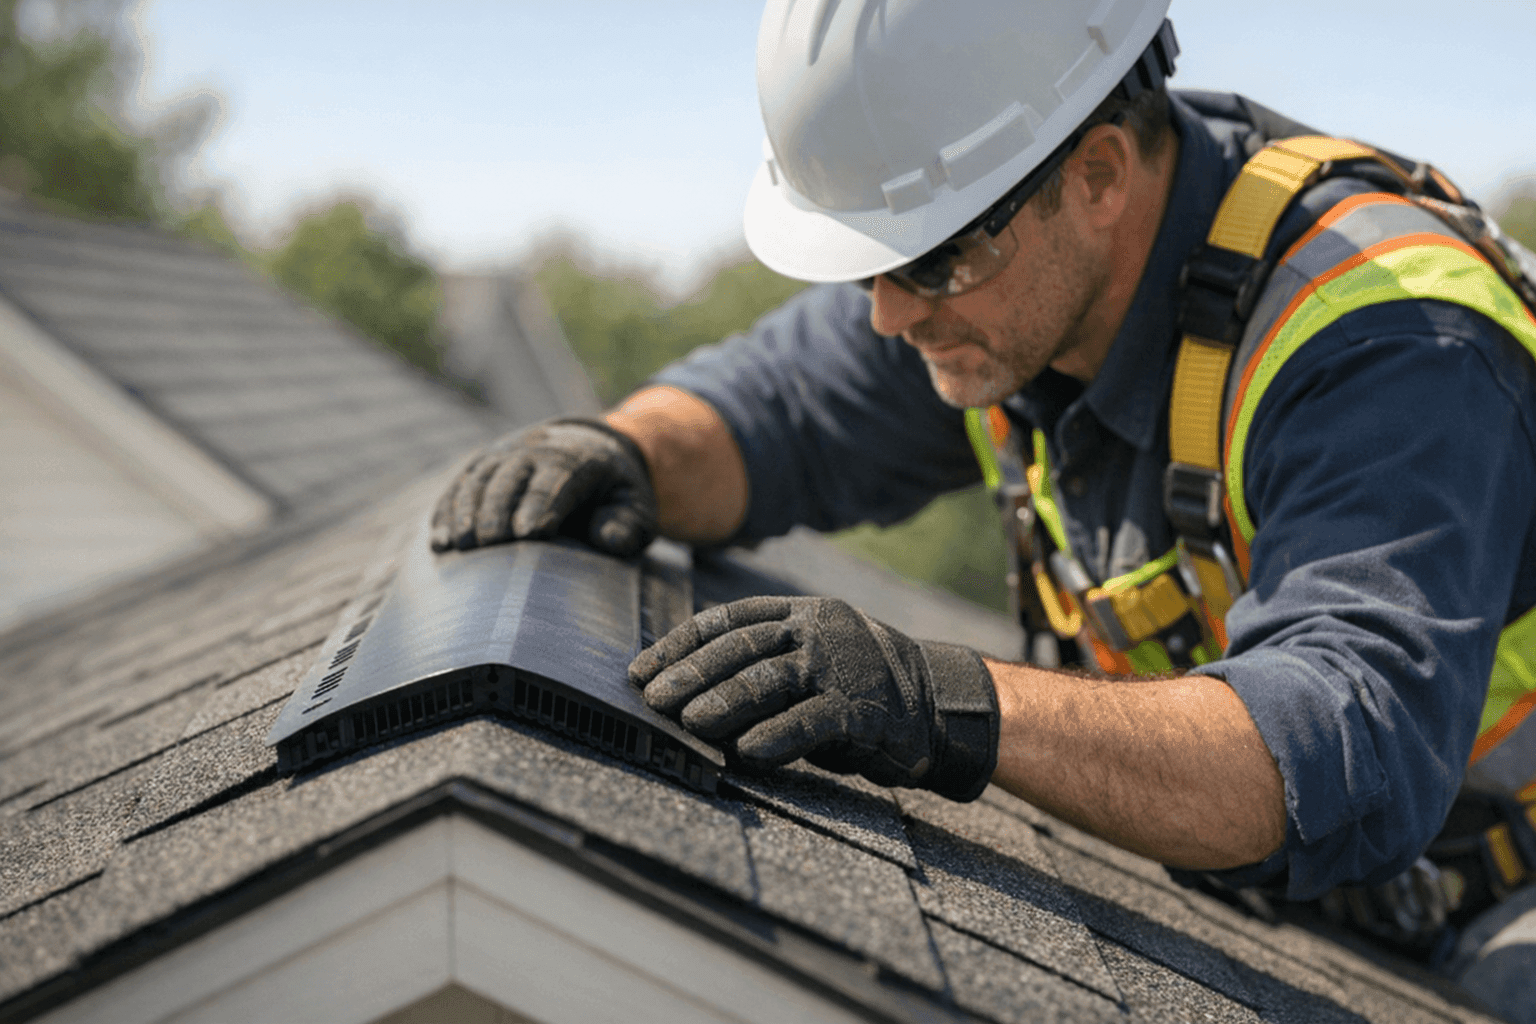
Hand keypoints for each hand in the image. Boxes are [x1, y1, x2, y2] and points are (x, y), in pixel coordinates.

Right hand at [431, 418, 657, 556]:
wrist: (592, 447)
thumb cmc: (615, 490)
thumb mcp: (636, 506)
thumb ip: (628, 525)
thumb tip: (606, 540)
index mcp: (577, 458)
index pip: (555, 480)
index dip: (541, 505)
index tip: (529, 534)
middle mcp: (535, 450)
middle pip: (510, 479)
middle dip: (496, 511)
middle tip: (487, 545)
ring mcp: (504, 455)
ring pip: (479, 480)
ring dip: (465, 512)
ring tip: (458, 546)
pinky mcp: (482, 466)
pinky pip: (459, 487)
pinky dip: (446, 512)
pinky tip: (439, 541)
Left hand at [632, 596, 998, 800]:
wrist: (935, 704)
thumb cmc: (855, 686)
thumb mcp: (809, 659)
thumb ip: (760, 667)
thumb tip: (686, 695)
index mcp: (800, 613)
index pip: (728, 619)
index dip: (680, 644)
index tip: (642, 671)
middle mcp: (817, 631)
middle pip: (742, 647)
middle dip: (691, 674)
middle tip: (654, 700)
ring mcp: (840, 666)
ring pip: (770, 678)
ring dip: (723, 703)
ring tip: (689, 724)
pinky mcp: (862, 708)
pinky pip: (811, 721)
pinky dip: (775, 737)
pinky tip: (746, 752)